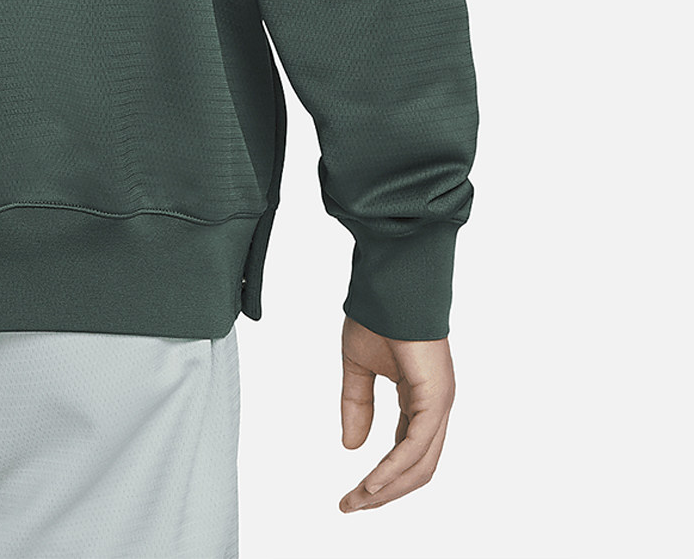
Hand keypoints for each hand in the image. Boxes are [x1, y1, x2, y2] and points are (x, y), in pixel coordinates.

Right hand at [337, 314, 453, 511]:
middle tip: (352, 506)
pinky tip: (372, 482)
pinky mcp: (435, 398)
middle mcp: (435, 407)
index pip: (406, 452)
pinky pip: (416, 446)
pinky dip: (393, 469)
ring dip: (387, 489)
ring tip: (357, 501)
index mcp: (419, 399)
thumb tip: (351, 446)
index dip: (381, 476)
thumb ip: (356, 405)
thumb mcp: (357, 366)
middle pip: (417, 468)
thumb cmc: (376, 314)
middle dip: (384, 493)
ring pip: (419, 465)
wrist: (388, 285)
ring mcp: (439, 404)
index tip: (353, 494)